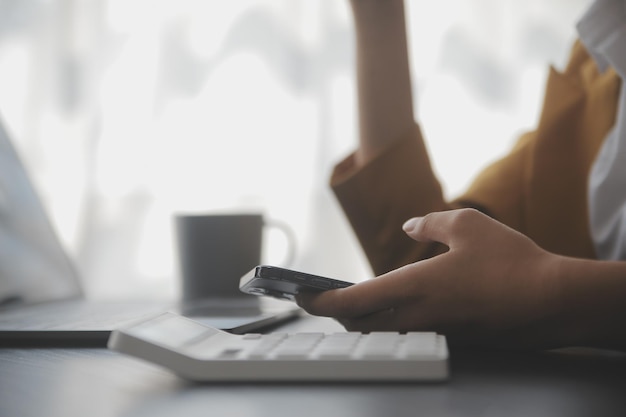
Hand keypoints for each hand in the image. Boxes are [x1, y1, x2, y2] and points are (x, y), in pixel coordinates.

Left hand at [297, 209, 565, 347]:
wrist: (553, 302)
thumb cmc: (511, 263)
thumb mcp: (467, 225)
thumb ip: (431, 224)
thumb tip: (413, 224)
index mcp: (413, 288)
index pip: (352, 301)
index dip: (321, 301)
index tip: (302, 297)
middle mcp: (417, 316)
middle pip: (361, 323)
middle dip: (338, 312)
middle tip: (325, 298)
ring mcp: (435, 331)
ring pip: (384, 330)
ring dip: (364, 317)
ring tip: (356, 300)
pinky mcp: (452, 338)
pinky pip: (410, 332)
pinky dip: (392, 320)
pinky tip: (401, 304)